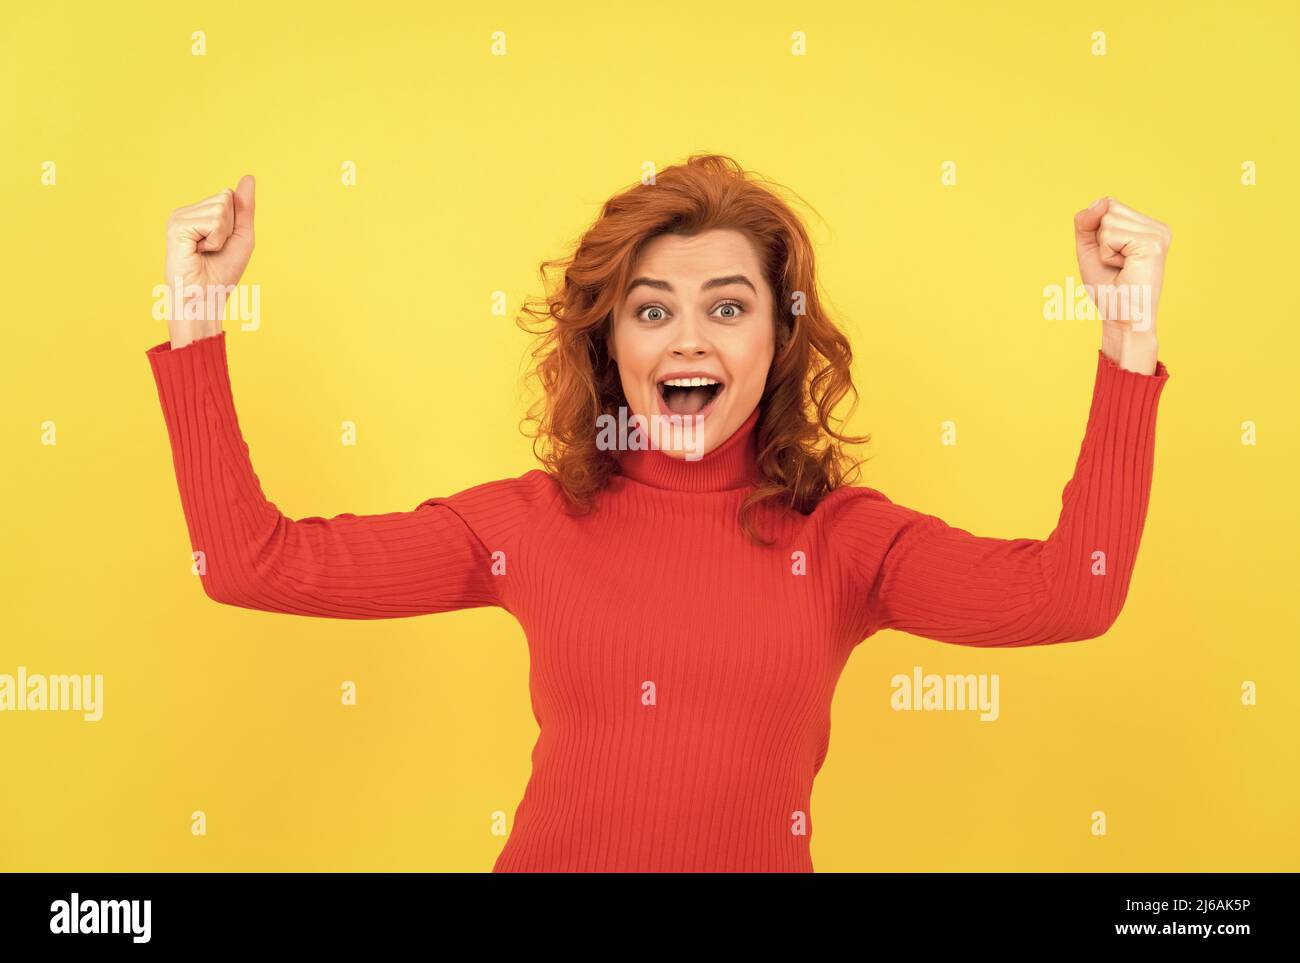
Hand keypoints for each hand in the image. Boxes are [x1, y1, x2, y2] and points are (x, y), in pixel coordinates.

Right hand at [164, 174, 255, 347]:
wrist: (205, 299)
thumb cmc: (222, 274)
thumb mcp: (241, 236)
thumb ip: (244, 208)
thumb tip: (248, 177)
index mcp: (198, 214)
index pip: (228, 197)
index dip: (235, 224)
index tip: (222, 245)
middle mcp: (185, 212)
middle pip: (225, 198)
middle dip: (229, 228)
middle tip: (214, 249)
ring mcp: (178, 218)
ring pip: (219, 209)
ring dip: (222, 236)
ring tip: (206, 251)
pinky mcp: (176, 226)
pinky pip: (212, 221)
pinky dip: (215, 240)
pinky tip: (199, 251)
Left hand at [1073, 196, 1169, 373]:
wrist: (1122, 318)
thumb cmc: (1108, 288)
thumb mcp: (1090, 248)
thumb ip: (1087, 221)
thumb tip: (1101, 201)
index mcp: (1147, 226)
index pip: (1108, 204)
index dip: (1096, 230)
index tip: (1110, 257)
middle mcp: (1157, 227)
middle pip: (1108, 208)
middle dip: (1099, 239)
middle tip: (1116, 264)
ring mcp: (1158, 234)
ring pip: (1108, 220)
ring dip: (1103, 248)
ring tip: (1121, 267)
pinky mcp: (1153, 243)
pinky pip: (1110, 235)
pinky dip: (1107, 254)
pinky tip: (1124, 268)